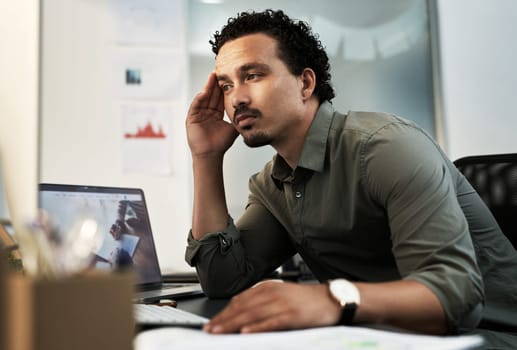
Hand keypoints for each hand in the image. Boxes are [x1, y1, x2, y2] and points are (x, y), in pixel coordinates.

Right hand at [186, 72, 238, 157]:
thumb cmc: (221, 144)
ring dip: (208, 87)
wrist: (212, 154)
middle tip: (221, 71)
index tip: (229, 79)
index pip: (220, 98)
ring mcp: (199, 114)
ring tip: (212, 76)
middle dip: (216, 83)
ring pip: (204, 97)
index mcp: (216, 114)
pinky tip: (204, 92)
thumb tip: (251, 112)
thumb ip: (239, 118)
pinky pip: (195, 106)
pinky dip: (199, 98)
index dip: (223, 89)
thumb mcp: (233, 127)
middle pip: (212, 95)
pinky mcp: (191, 118)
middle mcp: (207, 112)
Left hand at [203, 281, 340, 333]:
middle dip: (223, 320)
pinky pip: (270, 322)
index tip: (212, 322)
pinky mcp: (292, 315)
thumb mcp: (280, 295)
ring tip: (220, 332)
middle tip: (210, 330)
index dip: (223, 312)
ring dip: (233, 324)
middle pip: (242, 308)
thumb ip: (260, 302)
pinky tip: (246, 333)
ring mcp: (281, 304)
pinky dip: (257, 328)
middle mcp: (272, 293)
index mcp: (267, 288)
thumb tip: (239, 315)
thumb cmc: (305, 300)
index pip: (239, 300)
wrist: (330, 299)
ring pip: (252, 315)